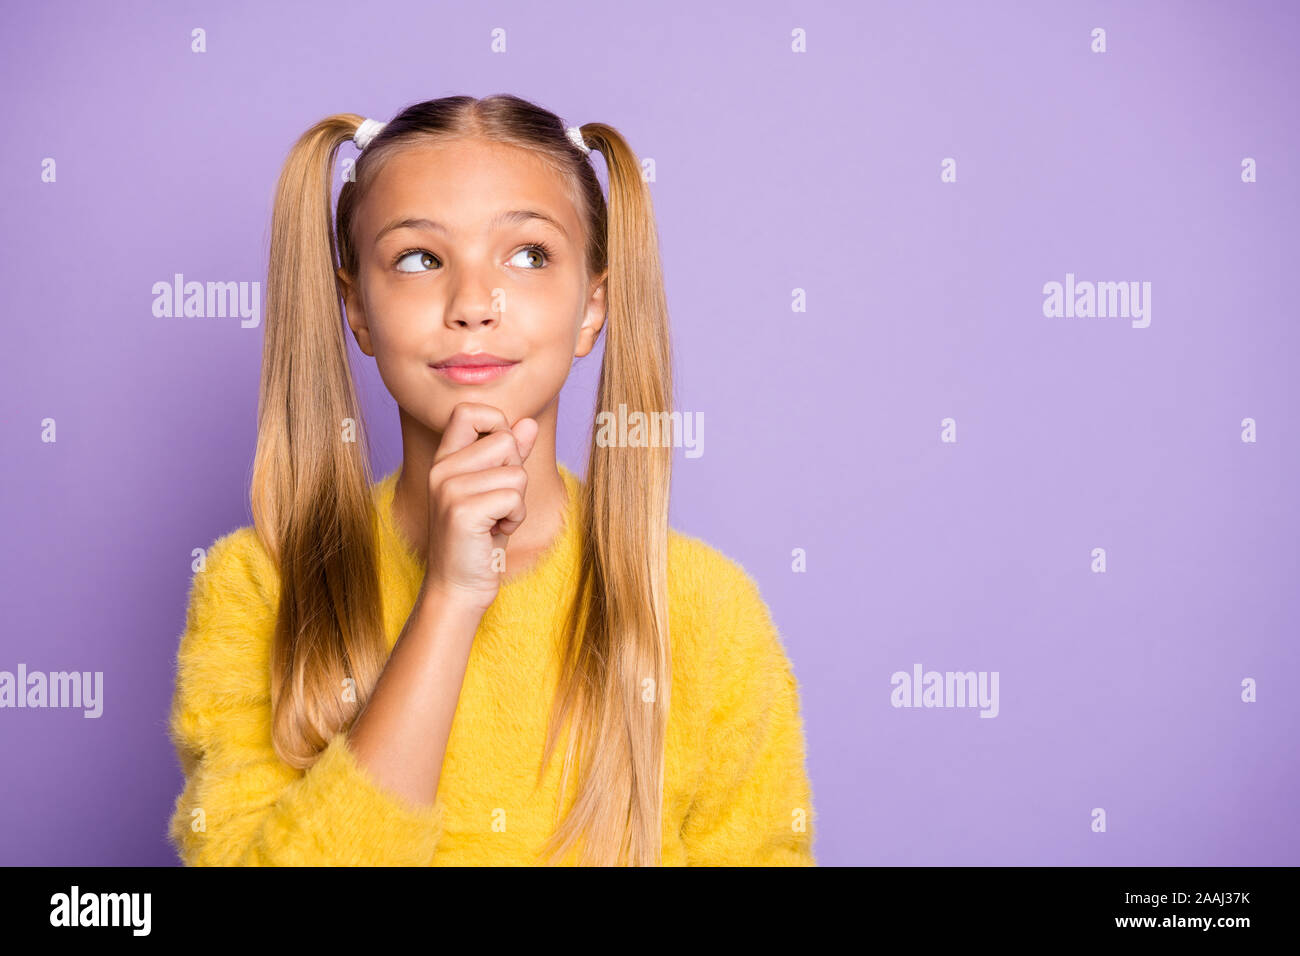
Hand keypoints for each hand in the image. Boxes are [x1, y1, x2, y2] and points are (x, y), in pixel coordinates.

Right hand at [420, 402, 539, 612]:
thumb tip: (529, 422)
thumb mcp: (496, 491)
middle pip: (506, 441)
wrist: (458, 587)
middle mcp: (441, 468)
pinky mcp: (461, 510)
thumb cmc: (480, 539)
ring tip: (495, 521)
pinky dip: (516, 518)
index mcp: (444, 459)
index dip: (498, 424)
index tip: (500, 459)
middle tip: (497, 504)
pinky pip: (514, 497)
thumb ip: (510, 455)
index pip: (469, 410)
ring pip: (516, 472)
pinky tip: (496, 532)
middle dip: (516, 474)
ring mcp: (448, 488)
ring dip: (518, 502)